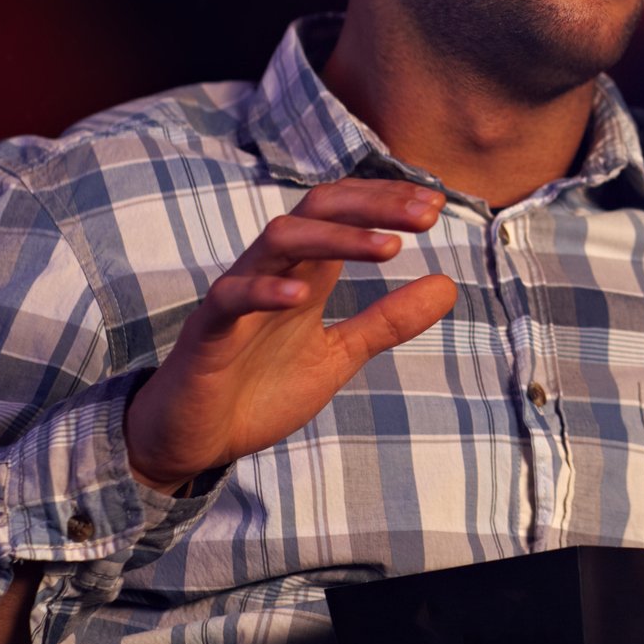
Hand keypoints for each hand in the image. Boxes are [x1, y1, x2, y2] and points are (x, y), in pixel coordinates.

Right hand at [124, 179, 457, 492]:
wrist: (194, 442)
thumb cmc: (260, 391)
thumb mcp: (338, 355)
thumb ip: (387, 321)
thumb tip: (448, 285)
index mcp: (304, 274)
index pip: (344, 213)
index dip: (388, 201)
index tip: (436, 204)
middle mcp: (271, 272)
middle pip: (318, 209)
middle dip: (373, 204)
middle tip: (428, 213)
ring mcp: (236, 299)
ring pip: (278, 240)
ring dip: (335, 237)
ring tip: (389, 248)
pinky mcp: (206, 335)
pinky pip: (230, 299)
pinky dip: (265, 291)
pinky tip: (303, 296)